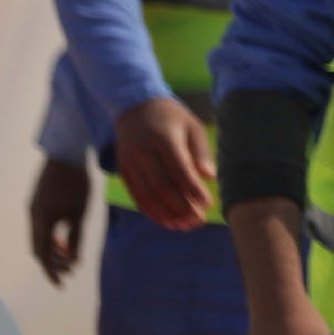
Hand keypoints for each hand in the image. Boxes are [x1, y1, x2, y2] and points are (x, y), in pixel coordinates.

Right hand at [29, 157, 87, 282]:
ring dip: (53, 250)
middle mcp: (32, 217)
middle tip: (70, 272)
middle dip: (54, 262)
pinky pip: (40, 227)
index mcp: (42, 221)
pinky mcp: (36, 204)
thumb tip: (75, 261)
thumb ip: (76, 237)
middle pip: (39, 249)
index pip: (43, 255)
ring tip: (71, 259)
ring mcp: (32, 210)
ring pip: (39, 238)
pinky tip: (65, 240)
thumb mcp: (81, 213)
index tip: (62, 284)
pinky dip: (51, 237)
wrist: (65, 155)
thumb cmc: (77, 183)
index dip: (52, 271)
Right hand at [112, 96, 214, 229]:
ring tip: (185, 226)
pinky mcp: (124, 171)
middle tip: (199, 220)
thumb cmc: (172, 119)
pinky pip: (137, 196)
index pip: (179, 170)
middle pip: (162, 187)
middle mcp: (143, 152)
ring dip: (167, 214)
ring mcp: (130, 163)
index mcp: (163, 139)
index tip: (208, 203)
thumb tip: (210, 176)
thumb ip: (200, 151)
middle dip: (181, 207)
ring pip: (147, 195)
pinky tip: (167, 221)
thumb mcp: (192, 126)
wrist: (135, 108)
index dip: (193, 189)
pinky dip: (152, 212)